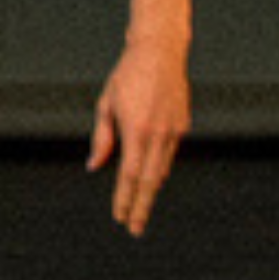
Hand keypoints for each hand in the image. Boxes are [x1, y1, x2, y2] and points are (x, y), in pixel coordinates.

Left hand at [86, 44, 188, 235]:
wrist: (160, 51)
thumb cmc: (127, 76)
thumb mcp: (106, 104)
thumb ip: (102, 138)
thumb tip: (95, 166)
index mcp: (137, 130)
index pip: (129, 175)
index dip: (125, 199)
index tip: (120, 217)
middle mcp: (159, 134)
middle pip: (150, 181)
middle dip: (141, 206)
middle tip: (135, 228)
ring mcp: (175, 131)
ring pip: (161, 170)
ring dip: (149, 189)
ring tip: (138, 205)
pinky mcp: (183, 125)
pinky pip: (169, 154)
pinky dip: (158, 168)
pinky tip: (150, 176)